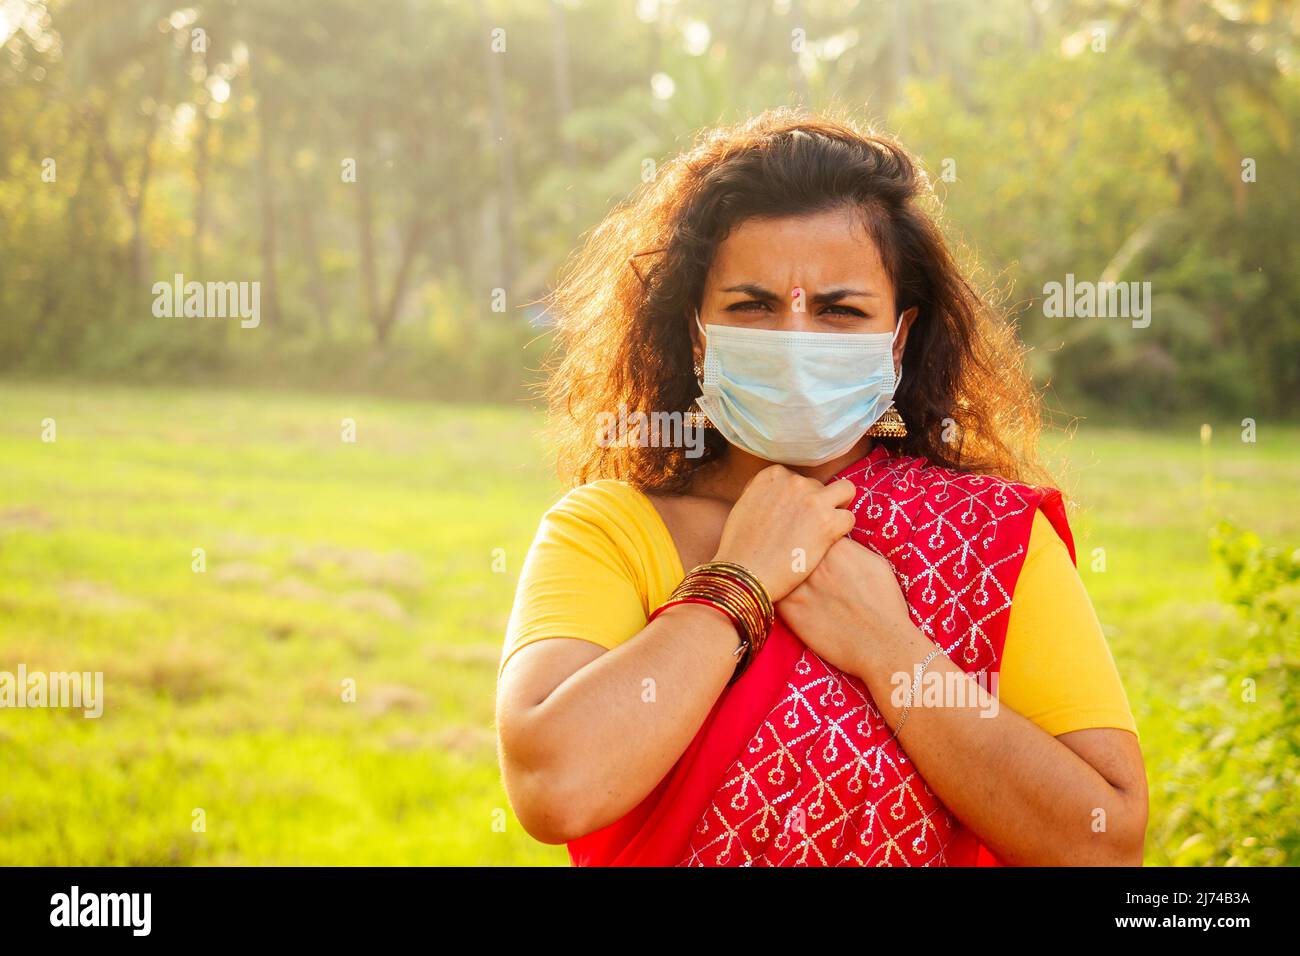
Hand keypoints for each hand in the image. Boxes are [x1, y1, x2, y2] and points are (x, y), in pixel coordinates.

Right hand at [711, 465, 856, 600]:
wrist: (743, 574)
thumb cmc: (739, 548)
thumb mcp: (743, 507)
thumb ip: (763, 495)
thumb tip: (776, 500)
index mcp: (771, 476)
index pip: (794, 477)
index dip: (794, 498)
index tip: (788, 515)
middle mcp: (793, 482)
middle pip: (817, 486)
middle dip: (814, 505)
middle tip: (805, 529)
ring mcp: (813, 500)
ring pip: (845, 492)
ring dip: (838, 507)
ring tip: (827, 528)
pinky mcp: (827, 523)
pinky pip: (849, 518)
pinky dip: (842, 531)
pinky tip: (828, 544)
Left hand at [777, 536, 913, 678]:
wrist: (882, 642)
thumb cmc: (884, 604)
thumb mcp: (874, 562)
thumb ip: (848, 547)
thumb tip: (835, 540)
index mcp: (834, 546)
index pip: (809, 527)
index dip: (808, 535)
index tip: (809, 544)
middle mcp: (813, 562)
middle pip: (790, 544)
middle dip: (791, 551)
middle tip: (796, 560)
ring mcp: (798, 585)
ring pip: (777, 567)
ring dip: (779, 569)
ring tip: (784, 575)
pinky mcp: (789, 609)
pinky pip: (773, 591)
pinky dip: (775, 590)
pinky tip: (783, 594)